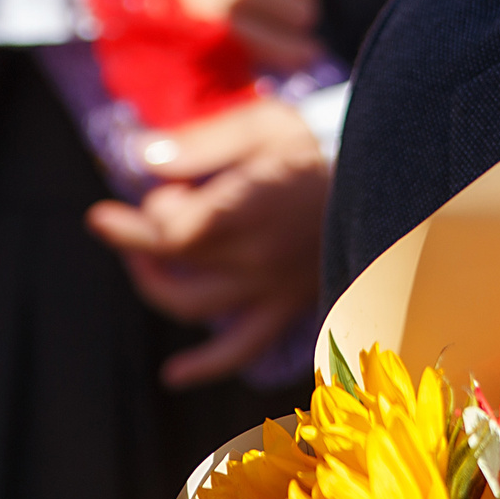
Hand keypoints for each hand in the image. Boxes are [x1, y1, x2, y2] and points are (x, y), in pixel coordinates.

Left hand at [86, 97, 332, 385]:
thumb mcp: (264, 125)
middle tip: (119, 216)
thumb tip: (141, 158)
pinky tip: (174, 374)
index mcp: (253, 204)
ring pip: (191, 303)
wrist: (381, 183)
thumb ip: (203, 142)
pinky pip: (240, 350)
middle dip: (138, 237)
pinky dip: (204, 367)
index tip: (132, 199)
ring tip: (142, 258)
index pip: (174, 230)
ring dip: (154, 283)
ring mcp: (271, 286)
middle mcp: (258, 252)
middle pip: (175, 259)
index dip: (142, 218)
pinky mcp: (285, 307)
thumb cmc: (315, 147)